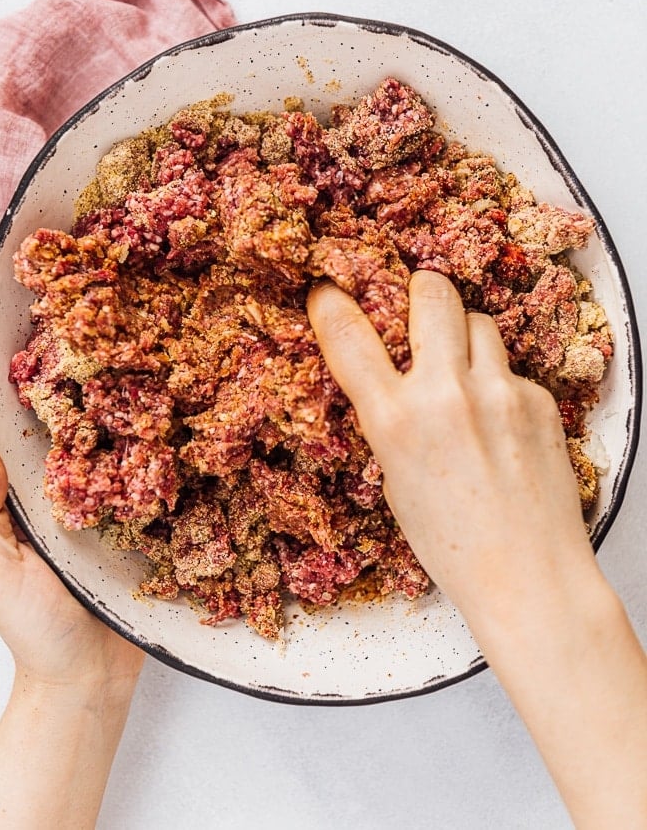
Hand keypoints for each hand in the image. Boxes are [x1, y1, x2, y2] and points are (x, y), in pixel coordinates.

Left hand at [0, 316, 142, 691]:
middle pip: (51, 407)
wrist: (94, 678)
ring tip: (126, 332)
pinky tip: (174, 396)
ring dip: (110, 382)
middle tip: (72, 305)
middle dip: (54, 357)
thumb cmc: (36, 630)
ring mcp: (101, 488)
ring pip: (103, 424)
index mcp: (10, 487)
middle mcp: (56, 477)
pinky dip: (156, 428)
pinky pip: (147, 460)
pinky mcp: (140, 505)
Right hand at [307, 270, 596, 631]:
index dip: (330, 302)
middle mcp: (446, 395)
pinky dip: (498, 382)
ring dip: (463, 336)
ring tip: (464, 373)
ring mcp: (498, 392)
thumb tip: (392, 377)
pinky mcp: (538, 399)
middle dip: (420, 290)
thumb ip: (391, 421)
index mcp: (395, 421)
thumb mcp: (395, 480)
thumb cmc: (454, 544)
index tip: (327, 290)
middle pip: (431, 291)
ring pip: (477, 321)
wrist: (530, 576)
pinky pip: (510, 367)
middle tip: (417, 307)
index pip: (346, 335)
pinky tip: (500, 422)